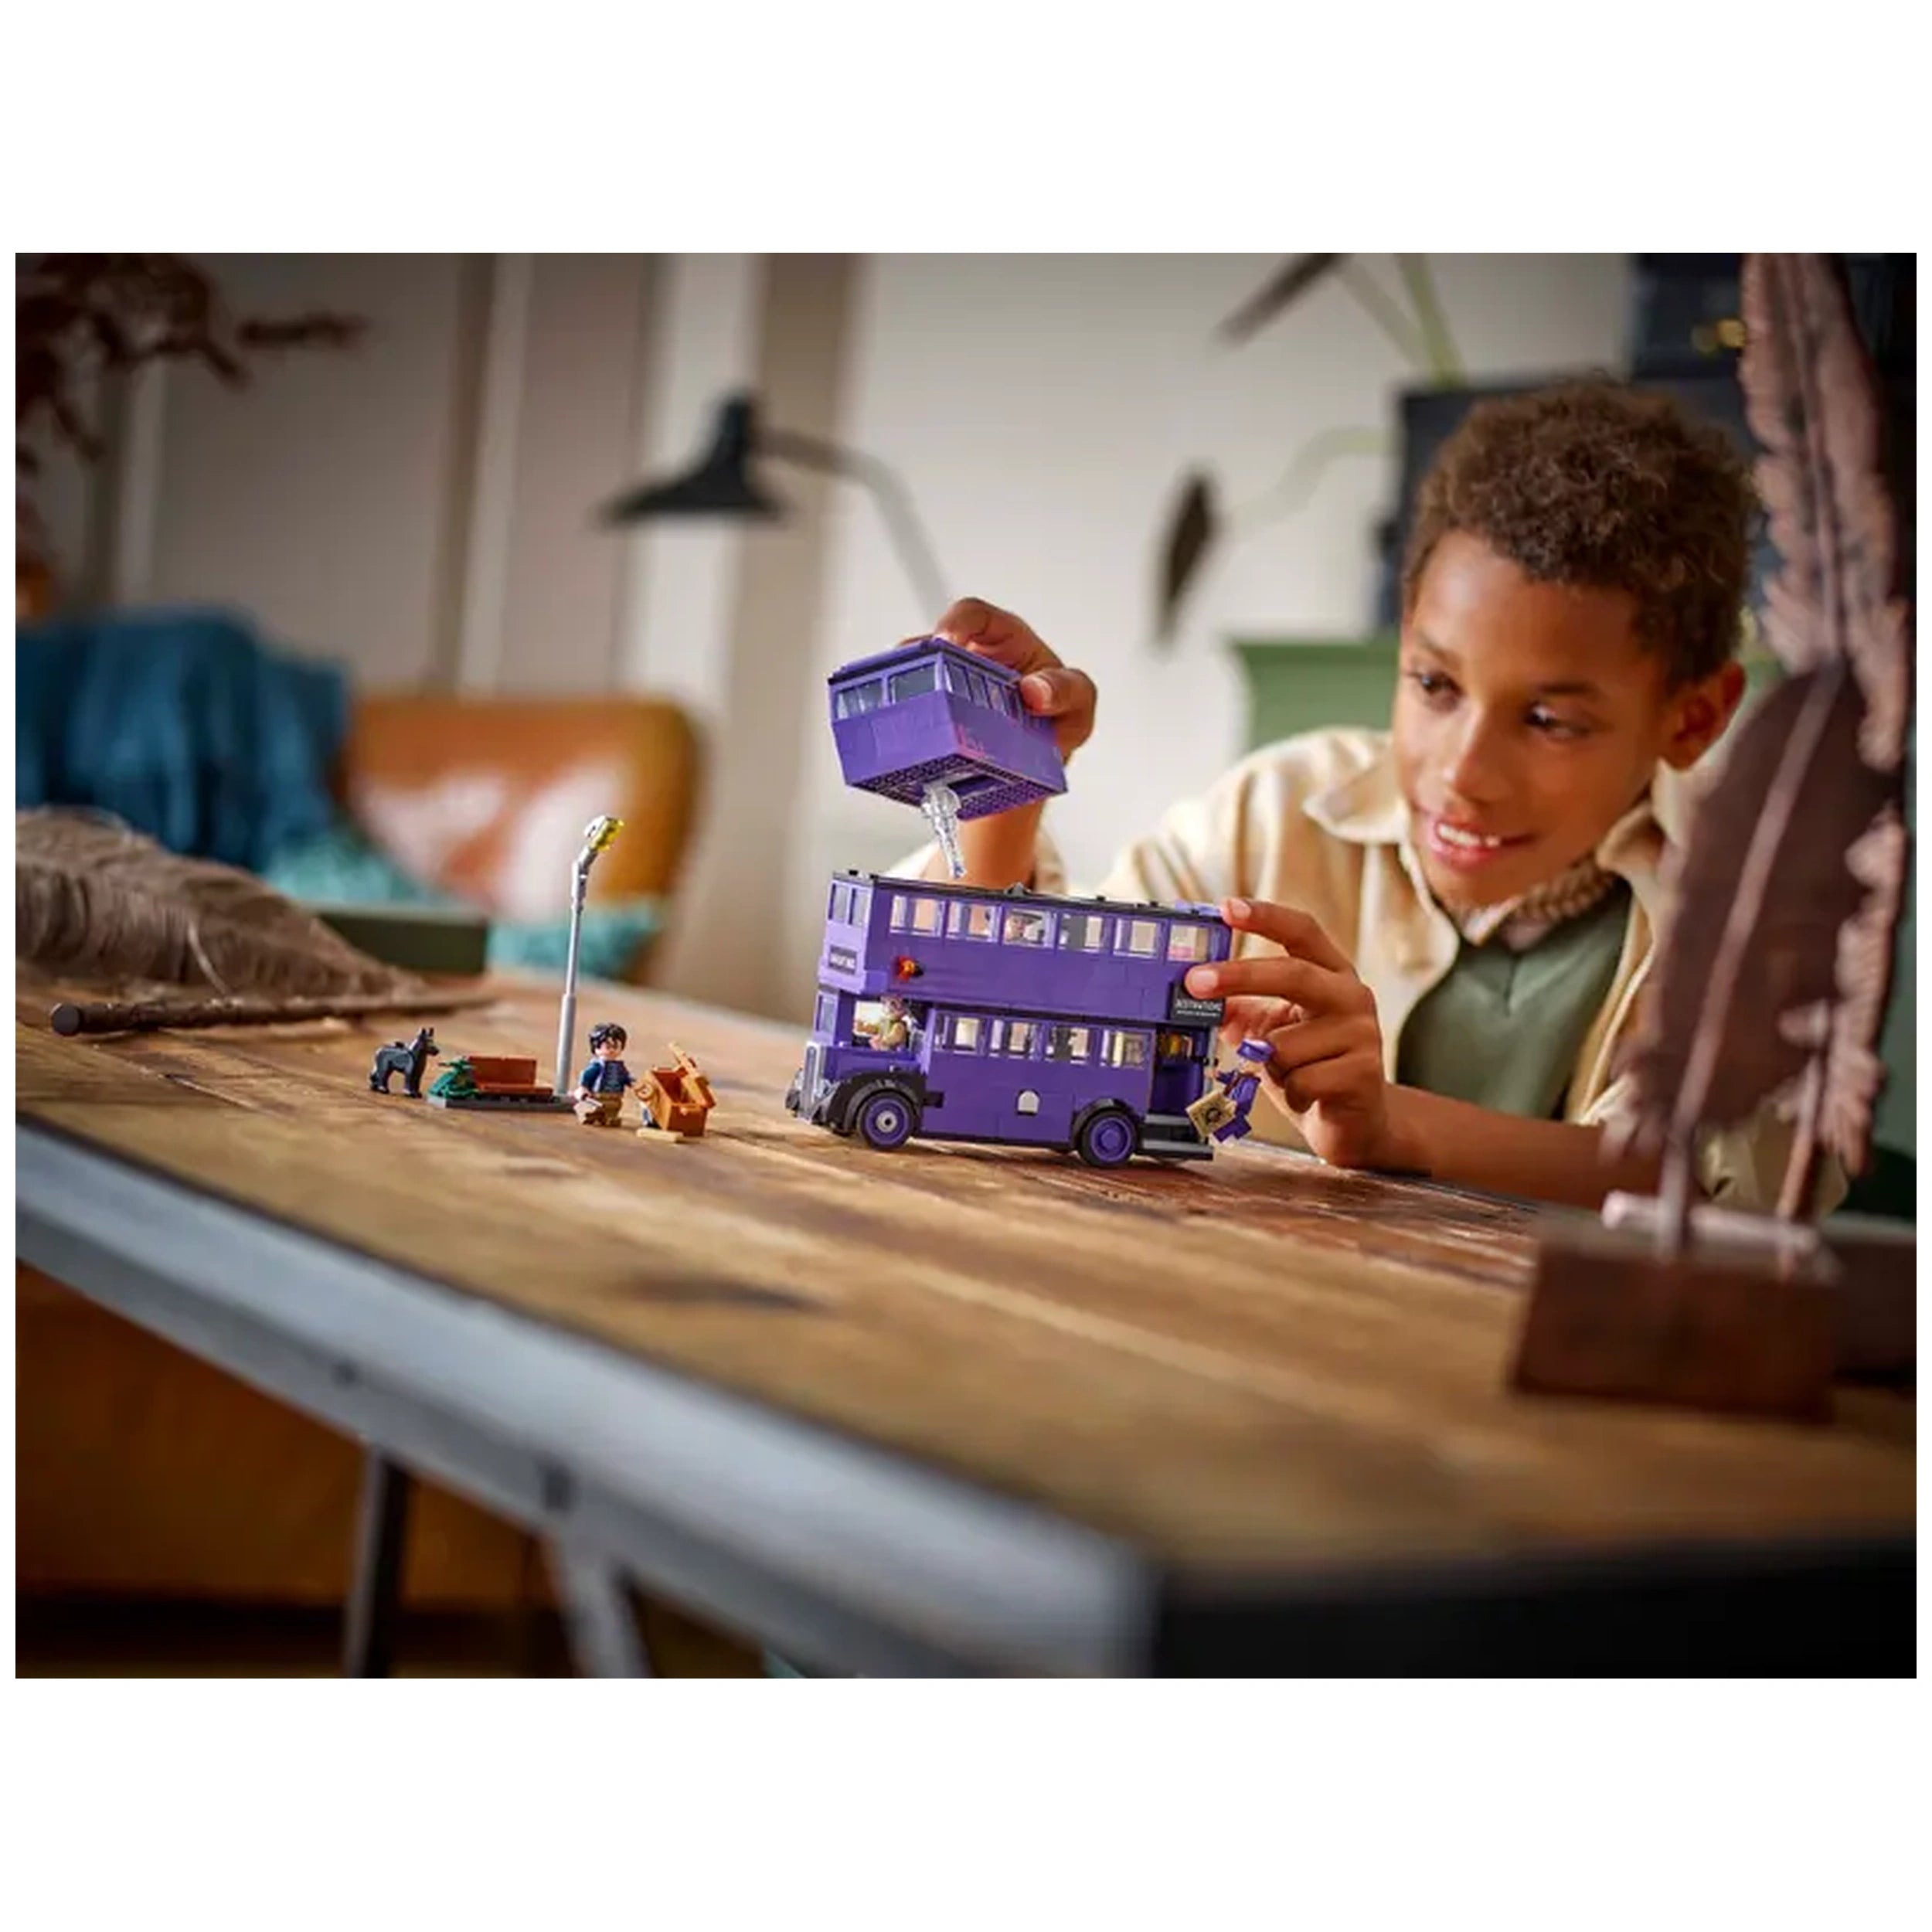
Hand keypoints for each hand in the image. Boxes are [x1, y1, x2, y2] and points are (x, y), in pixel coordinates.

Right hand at [921, 597, 1097, 760]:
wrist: (1045, 759)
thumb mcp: (1078, 702)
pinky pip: (914, 720)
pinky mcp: (937, 723)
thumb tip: (1033, 690)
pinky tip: (912, 745)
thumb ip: (1067, 690)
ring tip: (909, 717)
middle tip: (920, 687)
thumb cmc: (1059, 716)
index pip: (973, 616)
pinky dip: (908, 730)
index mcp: (1004, 640)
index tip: (946, 642)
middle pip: (930, 651)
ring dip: (908, 699)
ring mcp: (949, 691)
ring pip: (914, 684)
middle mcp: (969, 661)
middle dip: (919, 666)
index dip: (955, 623)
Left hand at [1182, 898, 1396, 1170]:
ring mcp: (1363, 1033)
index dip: (1266, 916)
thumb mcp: (1270, 1030)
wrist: (1354, 1122)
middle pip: (1293, 974)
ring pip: (1283, 1044)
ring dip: (1269, 1066)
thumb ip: (1240, 1008)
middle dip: (1239, 976)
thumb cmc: (1309, 1067)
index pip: (1302, 932)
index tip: (1227, 907)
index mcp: (1331, 974)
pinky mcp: (1363, 1073)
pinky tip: (1308, 1096)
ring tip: (1290, 1076)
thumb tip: (1191, 991)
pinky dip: (1289, 1092)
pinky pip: (1298, 1080)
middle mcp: (1352, 995)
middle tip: (1194, 981)